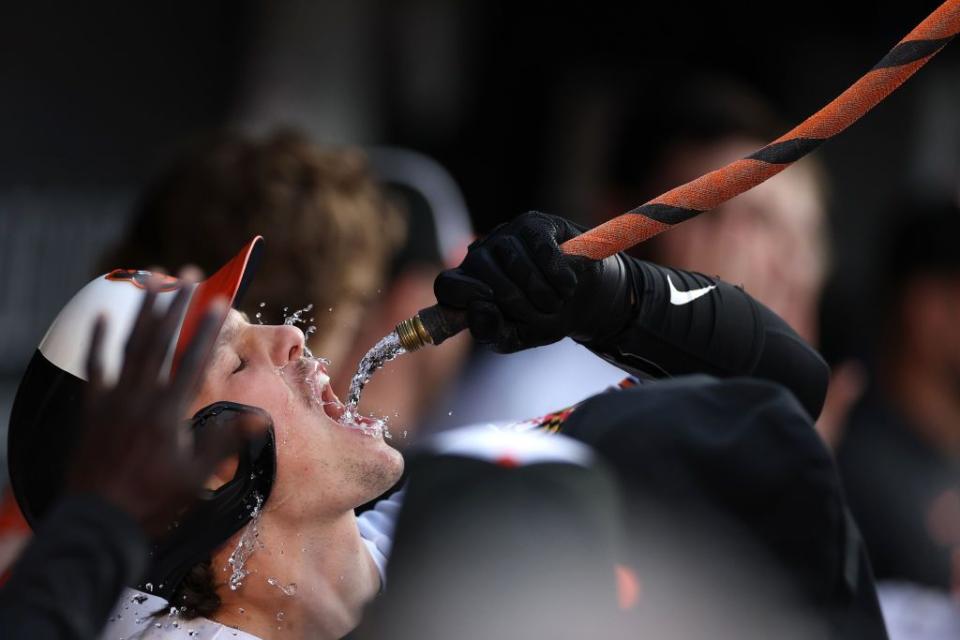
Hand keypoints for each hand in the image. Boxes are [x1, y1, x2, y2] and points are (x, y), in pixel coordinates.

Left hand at [66, 273, 268, 537]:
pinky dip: (99, 339)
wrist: (101, 519)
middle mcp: (141, 398)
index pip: (192, 360)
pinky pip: (95, 365)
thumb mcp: (198, 476)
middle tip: (187, 274)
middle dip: (176, 305)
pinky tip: (102, 315)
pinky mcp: (92, 407)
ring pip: (129, 345)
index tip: (219, 300)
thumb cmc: (153, 500)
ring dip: (143, 311)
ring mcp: (114, 399)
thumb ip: (226, 441)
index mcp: (169, 412)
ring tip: (152, 281)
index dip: (207, 328)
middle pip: (160, 341)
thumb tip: (262, 418)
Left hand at [434, 211, 633, 351]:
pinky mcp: (535, 224)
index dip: (464, 296)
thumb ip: (491, 331)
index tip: (490, 307)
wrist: (581, 300)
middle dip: (518, 304)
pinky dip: (559, 275)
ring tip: (556, 301)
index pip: (446, 285)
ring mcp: (506, 235)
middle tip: (541, 314)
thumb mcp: (516, 336)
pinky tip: (567, 284)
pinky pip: (543, 250)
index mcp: (468, 284)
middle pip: (484, 275)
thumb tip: (478, 309)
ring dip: (543, 293)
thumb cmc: (541, 318)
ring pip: (516, 263)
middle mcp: (482, 254)